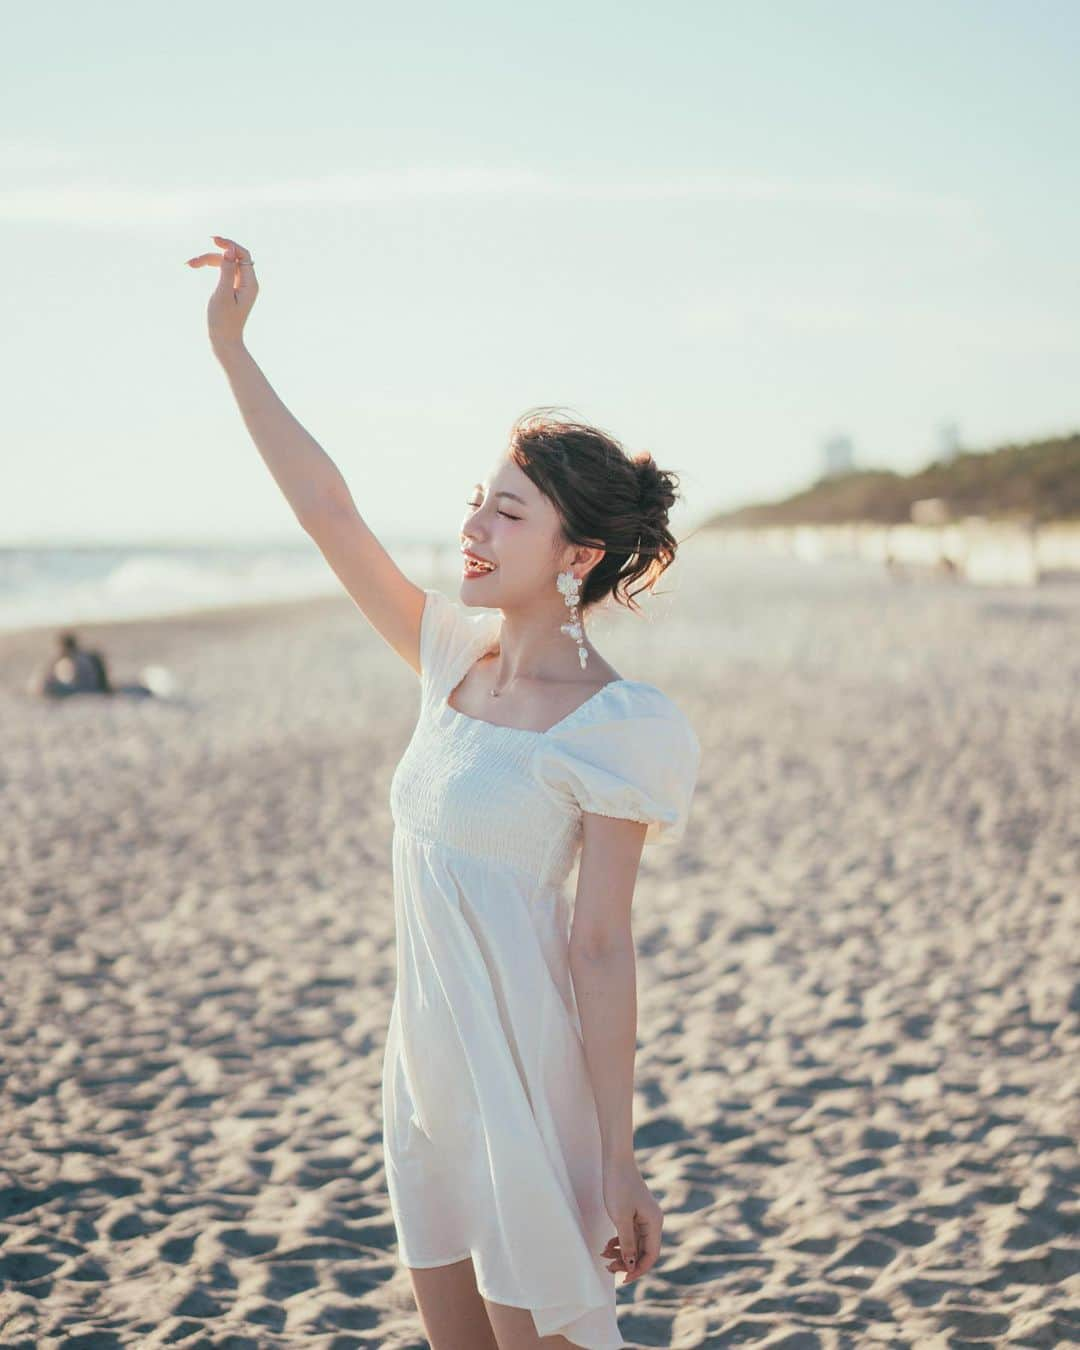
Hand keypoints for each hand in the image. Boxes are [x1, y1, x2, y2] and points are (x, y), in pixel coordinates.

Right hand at [185, 234, 257, 349]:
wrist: (224, 342)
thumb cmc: (223, 321)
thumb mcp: (222, 294)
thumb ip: (227, 272)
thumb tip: (230, 250)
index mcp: (250, 284)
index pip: (243, 255)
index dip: (229, 244)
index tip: (213, 240)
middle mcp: (248, 283)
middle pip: (232, 258)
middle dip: (213, 255)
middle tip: (193, 261)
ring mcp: (241, 286)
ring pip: (225, 264)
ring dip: (208, 260)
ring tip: (190, 264)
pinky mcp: (233, 290)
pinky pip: (223, 272)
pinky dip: (211, 268)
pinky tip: (196, 266)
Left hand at [600, 1157, 663, 1284]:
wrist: (615, 1161)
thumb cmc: (619, 1186)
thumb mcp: (621, 1218)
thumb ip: (627, 1243)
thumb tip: (632, 1265)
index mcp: (654, 1223)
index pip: (651, 1255)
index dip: (638, 1270)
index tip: (623, 1279)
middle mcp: (652, 1222)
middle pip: (643, 1251)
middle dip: (626, 1262)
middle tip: (608, 1268)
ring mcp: (644, 1217)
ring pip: (635, 1243)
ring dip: (621, 1252)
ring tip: (603, 1255)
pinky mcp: (635, 1212)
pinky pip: (630, 1234)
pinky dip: (619, 1241)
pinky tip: (607, 1245)